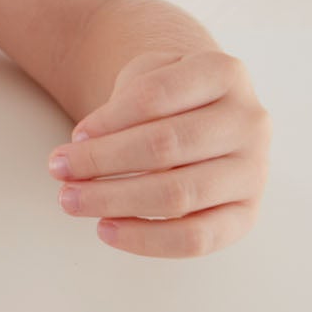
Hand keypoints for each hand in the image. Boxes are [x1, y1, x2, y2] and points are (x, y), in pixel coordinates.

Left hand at [47, 49, 270, 256]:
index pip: (156, 94)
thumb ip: (124, 100)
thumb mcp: (146, 75)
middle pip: (165, 145)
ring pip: (179, 193)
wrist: (204, 116)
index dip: (109, 117)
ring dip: (115, 199)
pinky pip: (198, 238)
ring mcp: (254, 170)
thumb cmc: (166, 96)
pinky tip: (105, 229)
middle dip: (102, 160)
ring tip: (71, 200)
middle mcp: (249, 121)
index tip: (75, 135)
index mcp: (224, 73)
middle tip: (58, 169)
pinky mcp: (247, 214)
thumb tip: (87, 145)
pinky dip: (147, 239)